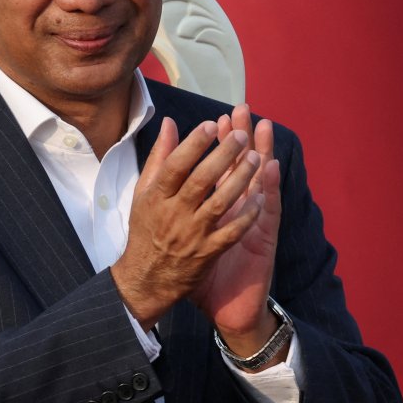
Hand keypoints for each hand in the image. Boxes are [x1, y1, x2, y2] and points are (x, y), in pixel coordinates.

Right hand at [112, 119, 262, 330]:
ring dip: (239, 179)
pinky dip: (246, 215)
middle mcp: (174, 214)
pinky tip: (259, 197)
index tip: (211, 124)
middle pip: (201, 180)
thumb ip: (159, 157)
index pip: (175, 165)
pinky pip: (232, 232)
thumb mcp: (143, 192)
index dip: (194, 144)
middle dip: (223, 155)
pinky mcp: (208, 252)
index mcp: (156, 196)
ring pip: (220, 203)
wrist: (146, 279)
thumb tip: (170, 123)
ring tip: (255, 158)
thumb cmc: (146, 229)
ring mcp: (193, 234)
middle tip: (241, 135)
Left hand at [195, 106, 283, 366]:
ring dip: (261, 154)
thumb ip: (178, 211)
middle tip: (241, 110)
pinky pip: (266, 214)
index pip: (219, 169)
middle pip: (241, 168)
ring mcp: (254, 224)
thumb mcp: (184, 237)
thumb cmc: (203, 273)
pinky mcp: (263, 241)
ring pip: (258, 185)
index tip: (213, 120)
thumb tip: (163, 190)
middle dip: (240, 139)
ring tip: (262, 128)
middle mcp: (239, 212)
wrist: (227, 311)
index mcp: (219, 209)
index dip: (217, 144)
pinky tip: (272, 170)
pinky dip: (269, 191)